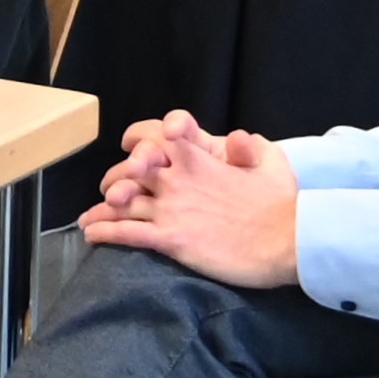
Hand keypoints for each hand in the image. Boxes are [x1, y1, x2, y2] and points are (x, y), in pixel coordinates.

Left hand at [81, 117, 302, 286]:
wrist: (288, 240)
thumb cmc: (282, 202)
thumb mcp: (271, 161)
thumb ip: (249, 146)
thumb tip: (239, 138)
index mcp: (198, 157)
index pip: (156, 137)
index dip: (139, 139)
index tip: (131, 147)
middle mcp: (178, 179)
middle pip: (129, 171)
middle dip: (115, 179)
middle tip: (111, 192)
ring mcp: (172, 209)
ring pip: (123, 203)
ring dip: (103, 209)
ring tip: (90, 217)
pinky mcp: (172, 238)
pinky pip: (127, 233)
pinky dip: (105, 232)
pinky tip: (92, 235)